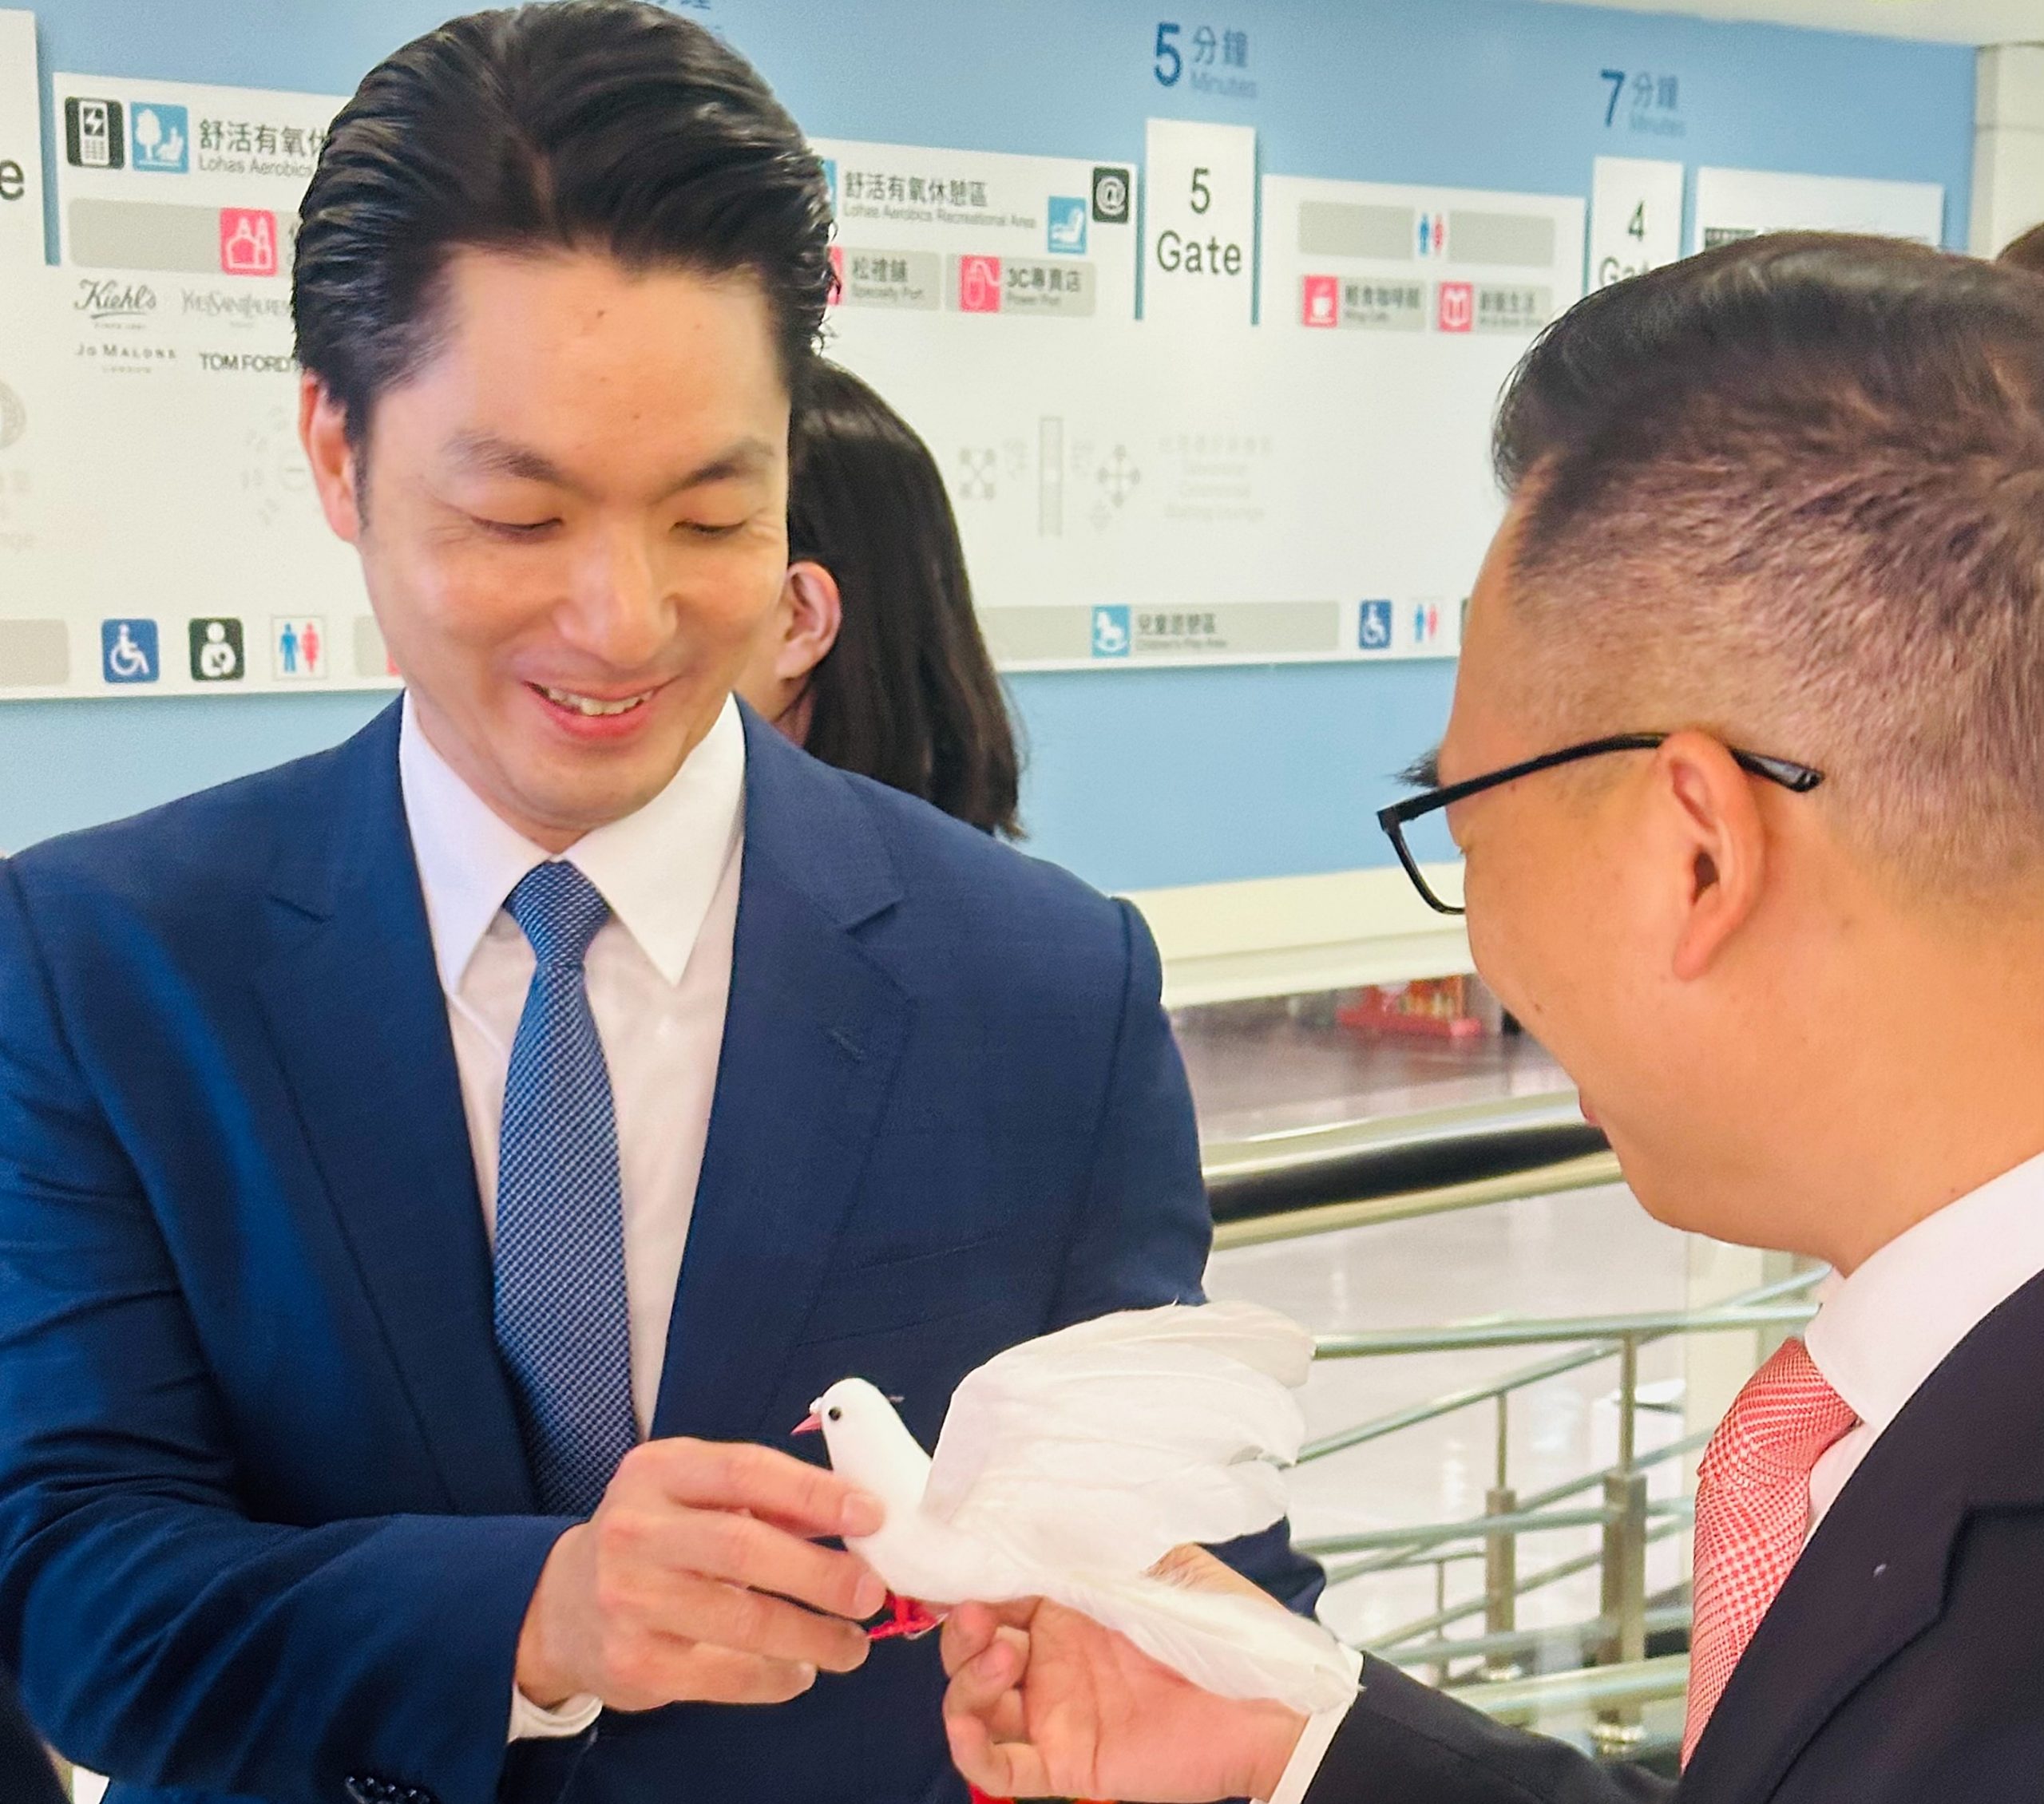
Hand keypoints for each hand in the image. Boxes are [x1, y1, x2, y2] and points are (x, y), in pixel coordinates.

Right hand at [516, 1437, 887, 1711]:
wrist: (564, 1607)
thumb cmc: (654, 1539)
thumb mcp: (694, 1495)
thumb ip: (769, 1501)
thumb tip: (861, 1516)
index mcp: (660, 1471)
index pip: (747, 1471)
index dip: (816, 1492)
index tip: (871, 1514)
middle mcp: (636, 1529)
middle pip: (744, 1548)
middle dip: (820, 1572)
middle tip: (871, 1591)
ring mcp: (628, 1597)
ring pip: (741, 1618)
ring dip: (812, 1634)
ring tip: (852, 1644)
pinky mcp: (633, 1661)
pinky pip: (724, 1674)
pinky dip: (775, 1677)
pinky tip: (801, 1670)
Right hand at [940, 1547, 1309, 1802]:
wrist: (1271, 1705)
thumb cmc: (1224, 1627)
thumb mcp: (1156, 1562)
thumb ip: (1094, 1543)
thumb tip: (1034, 1509)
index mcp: (1068, 1601)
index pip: (995, 1585)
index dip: (966, 1575)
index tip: (949, 1559)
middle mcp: (1052, 1655)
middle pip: (970, 1641)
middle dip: (961, 1625)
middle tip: (980, 1611)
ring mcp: (1054, 1710)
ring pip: (971, 1701)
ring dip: (965, 1677)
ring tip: (1002, 1655)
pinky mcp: (1066, 1762)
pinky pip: (997, 1766)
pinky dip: (968, 1746)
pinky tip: (973, 1720)